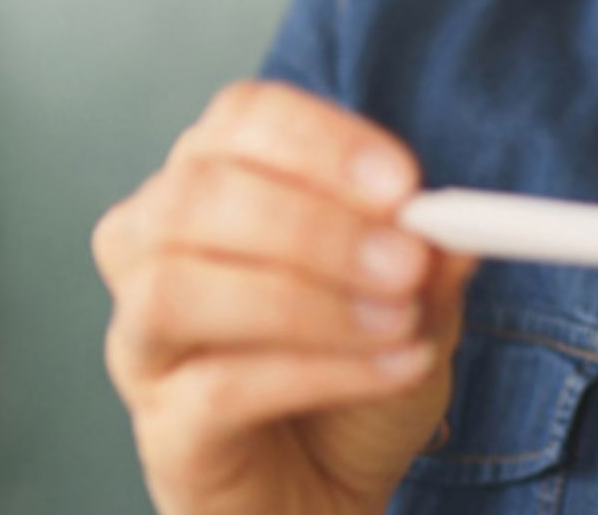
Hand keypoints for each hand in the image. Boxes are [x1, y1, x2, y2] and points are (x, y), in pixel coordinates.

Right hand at [93, 81, 480, 514]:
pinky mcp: (161, 430)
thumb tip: (453, 223)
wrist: (327, 497)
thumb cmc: (351, 384)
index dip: (318, 142)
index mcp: (215, 186)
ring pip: (176, 288)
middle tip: (405, 260)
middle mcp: (155, 250)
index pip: (239, 121)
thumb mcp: (414, 308)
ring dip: (302, 299)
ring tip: (398, 323)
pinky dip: (316, 373)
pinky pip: (216, 389)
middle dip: (312, 222)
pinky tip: (391, 371)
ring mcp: (144, 343)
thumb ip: (427, 260)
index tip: (403, 183)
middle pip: (196, 195)